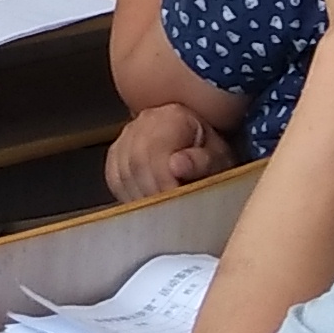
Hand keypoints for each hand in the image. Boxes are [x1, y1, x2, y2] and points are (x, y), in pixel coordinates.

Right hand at [103, 103, 238, 200]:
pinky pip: (114, 177)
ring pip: (121, 171)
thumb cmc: (212, 154)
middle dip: (151, 194)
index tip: (176, 206)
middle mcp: (146, 121)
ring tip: (160, 213)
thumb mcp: (219, 158)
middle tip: (168, 215)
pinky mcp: (118, 152)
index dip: (163, 183)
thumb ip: (202, 162)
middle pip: (135, 162)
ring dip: (139, 198)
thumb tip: (176, 166)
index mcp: (173, 117)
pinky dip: (127, 195)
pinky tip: (145, 205)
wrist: (203, 147)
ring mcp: (128, 135)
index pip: (155, 151)